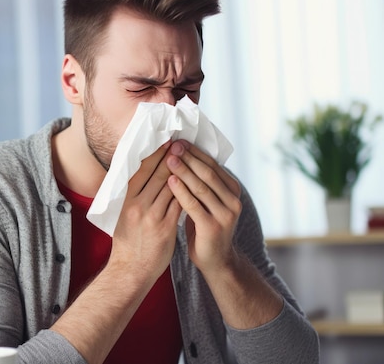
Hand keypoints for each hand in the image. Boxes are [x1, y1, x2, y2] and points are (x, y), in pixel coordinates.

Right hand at [109, 140, 181, 284]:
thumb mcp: (123, 214)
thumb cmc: (127, 241)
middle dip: (170, 157)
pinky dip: (187, 192)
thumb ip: (133, 196)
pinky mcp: (165, 228)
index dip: (154, 155)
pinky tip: (195, 183)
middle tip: (180, 143)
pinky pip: (179, 204)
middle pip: (157, 175)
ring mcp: (152, 217)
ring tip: (190, 159)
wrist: (130, 269)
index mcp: (126, 200)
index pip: (141, 171)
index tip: (165, 142)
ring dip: (182, 171)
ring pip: (171, 187)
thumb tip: (142, 175)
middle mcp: (138, 206)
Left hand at [166, 140, 241, 273]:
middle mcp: (233, 200)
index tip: (179, 141)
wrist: (215, 261)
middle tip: (173, 145)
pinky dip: (181, 191)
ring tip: (169, 158)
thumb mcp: (208, 203)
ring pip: (201, 187)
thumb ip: (202, 184)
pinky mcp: (213, 227)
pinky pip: (194, 205)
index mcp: (232, 191)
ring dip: (184, 170)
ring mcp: (225, 214)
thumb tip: (184, 155)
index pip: (212, 166)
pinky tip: (170, 181)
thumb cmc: (206, 227)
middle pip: (208, 173)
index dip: (195, 152)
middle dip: (189, 157)